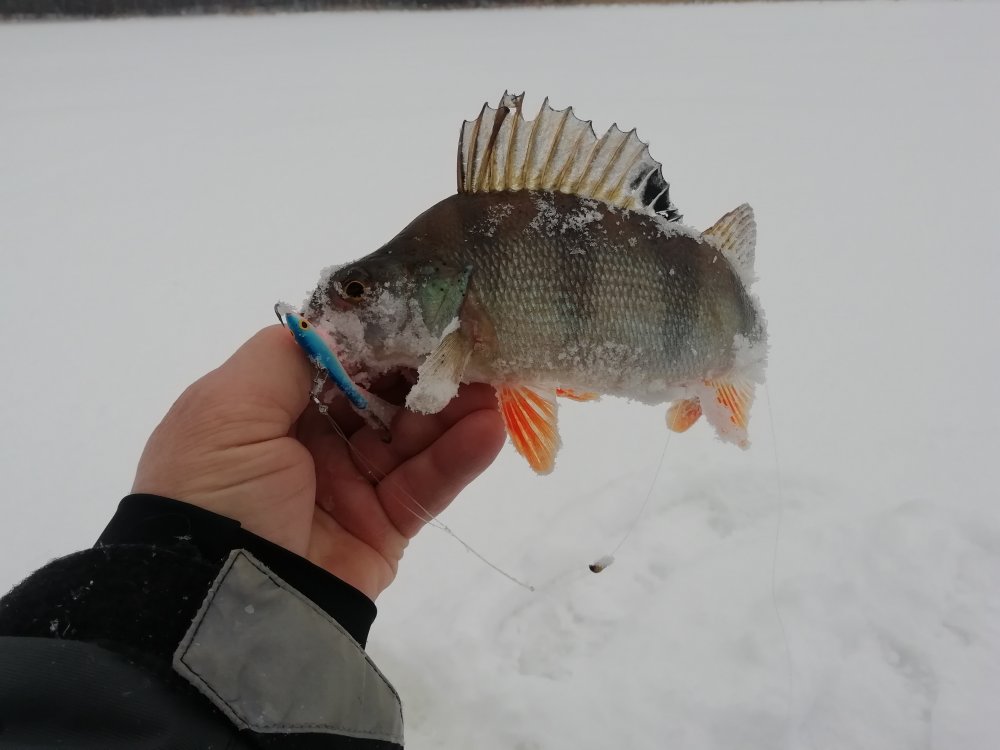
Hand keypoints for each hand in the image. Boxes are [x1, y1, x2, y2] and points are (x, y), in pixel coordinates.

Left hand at [132, 326, 505, 599]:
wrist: (221, 602)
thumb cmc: (216, 489)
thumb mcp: (226, 407)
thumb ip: (285, 355)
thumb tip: (337, 324)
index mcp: (269, 409)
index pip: (337, 361)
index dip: (379, 338)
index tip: (423, 312)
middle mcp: (311, 443)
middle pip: (381, 395)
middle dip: (423, 370)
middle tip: (471, 344)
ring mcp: (350, 487)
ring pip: (412, 437)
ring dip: (452, 408)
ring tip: (493, 383)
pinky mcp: (384, 528)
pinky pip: (426, 486)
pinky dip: (459, 457)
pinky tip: (488, 430)